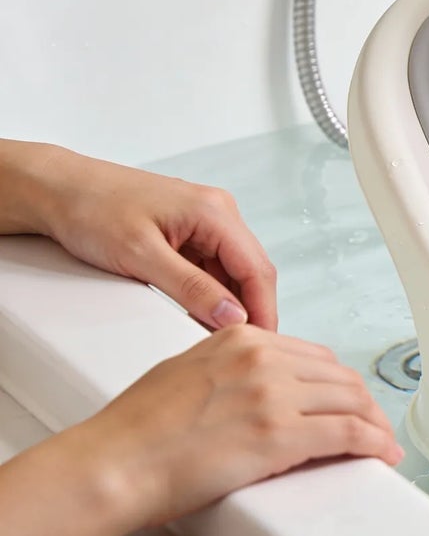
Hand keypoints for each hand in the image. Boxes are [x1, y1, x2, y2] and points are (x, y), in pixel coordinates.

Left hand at [38, 152, 275, 330]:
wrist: (56, 189)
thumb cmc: (91, 209)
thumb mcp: (141, 256)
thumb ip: (191, 288)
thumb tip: (232, 316)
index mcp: (215, 211)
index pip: (256, 269)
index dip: (264, 310)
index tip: (262, 342)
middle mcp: (216, 212)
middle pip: (249, 270)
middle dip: (248, 309)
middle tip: (238, 346)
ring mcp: (203, 220)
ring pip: (231, 271)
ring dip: (228, 302)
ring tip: (215, 335)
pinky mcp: (186, 230)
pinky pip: (210, 266)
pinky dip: (208, 292)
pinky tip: (198, 312)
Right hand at [75, 325, 401, 527]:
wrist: (111, 464)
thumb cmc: (133, 431)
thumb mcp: (185, 373)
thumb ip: (228, 371)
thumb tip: (256, 389)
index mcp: (239, 340)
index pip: (312, 356)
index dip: (338, 383)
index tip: (347, 399)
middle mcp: (261, 360)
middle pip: (338, 377)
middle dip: (362, 403)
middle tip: (373, 424)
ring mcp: (273, 395)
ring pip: (351, 402)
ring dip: (374, 424)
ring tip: (381, 443)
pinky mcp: (279, 434)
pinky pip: (348, 433)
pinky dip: (374, 443)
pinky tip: (381, 453)